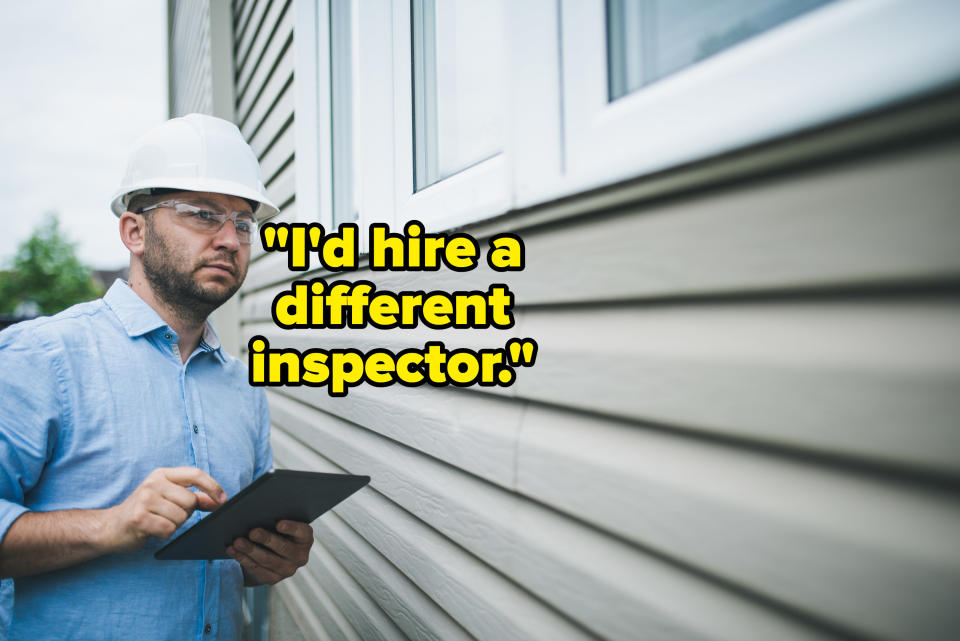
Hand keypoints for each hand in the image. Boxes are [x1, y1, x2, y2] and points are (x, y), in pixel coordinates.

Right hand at [101, 467, 225, 552]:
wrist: (110, 527)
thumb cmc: (145, 511)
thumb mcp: (168, 498)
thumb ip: (195, 498)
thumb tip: (218, 501)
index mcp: (163, 474)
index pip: (195, 474)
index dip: (212, 486)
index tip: (223, 500)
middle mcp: (153, 483)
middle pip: (190, 501)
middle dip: (185, 513)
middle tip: (168, 515)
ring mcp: (144, 499)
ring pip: (181, 517)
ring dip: (174, 525)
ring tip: (158, 522)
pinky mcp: (139, 518)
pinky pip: (168, 529)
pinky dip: (165, 534)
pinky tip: (153, 530)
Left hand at [227, 520, 311, 584]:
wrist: (270, 552)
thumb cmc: (274, 529)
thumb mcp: (278, 520)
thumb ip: (273, 512)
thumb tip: (253, 507)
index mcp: (305, 538)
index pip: (303, 532)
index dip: (292, 528)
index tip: (279, 523)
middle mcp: (300, 556)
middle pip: (284, 548)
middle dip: (267, 539)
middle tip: (253, 532)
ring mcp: (287, 570)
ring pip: (267, 560)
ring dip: (251, 550)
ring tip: (238, 541)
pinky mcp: (271, 579)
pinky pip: (256, 569)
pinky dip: (242, 558)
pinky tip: (232, 550)